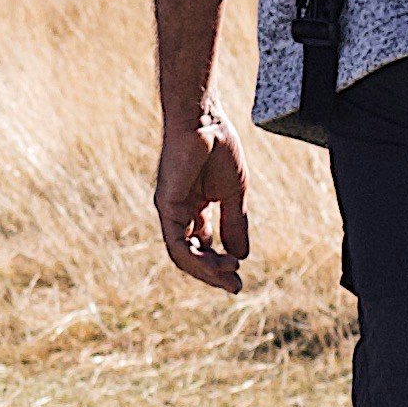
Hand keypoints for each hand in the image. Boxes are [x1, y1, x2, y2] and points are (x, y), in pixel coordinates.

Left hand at [154, 111, 253, 294]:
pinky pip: (176, 242)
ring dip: (206, 271)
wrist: (205, 119)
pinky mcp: (166, 205)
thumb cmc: (219, 147)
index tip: (239, 275)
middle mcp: (179, 213)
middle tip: (235, 287)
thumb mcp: (234, 194)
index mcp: (195, 208)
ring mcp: (170, 210)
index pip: (203, 246)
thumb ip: (234, 224)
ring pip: (182, 255)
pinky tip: (217, 262)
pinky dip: (196, 257)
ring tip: (230, 276)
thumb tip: (241, 256)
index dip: (219, 264)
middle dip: (214, 274)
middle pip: (192, 255)